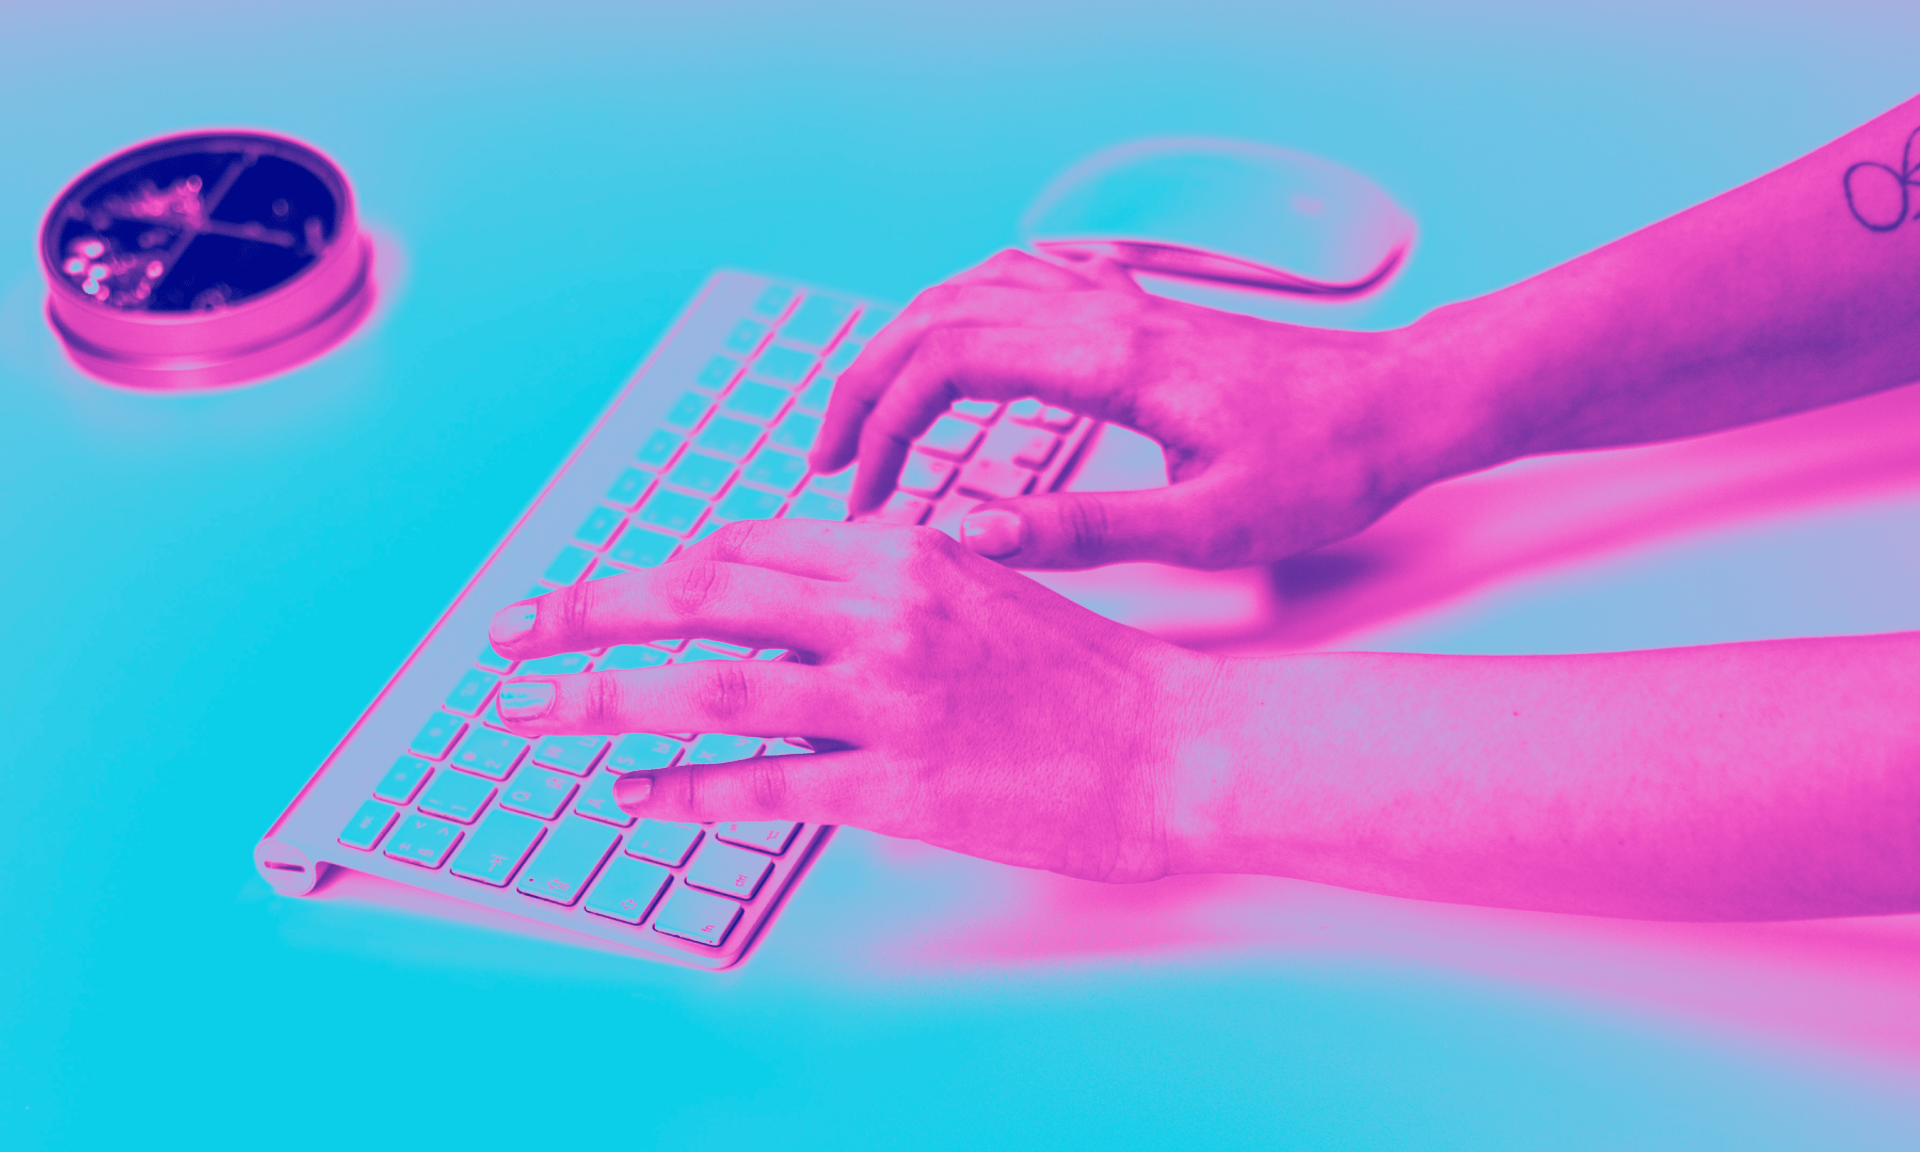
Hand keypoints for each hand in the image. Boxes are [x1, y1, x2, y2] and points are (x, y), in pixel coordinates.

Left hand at [486, 519, 1221, 882]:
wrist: (1172, 744)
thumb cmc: (1082, 669)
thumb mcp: (982, 583)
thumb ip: (881, 578)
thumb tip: (786, 590)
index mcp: (900, 550)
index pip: (745, 546)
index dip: (657, 571)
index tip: (600, 598)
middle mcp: (882, 611)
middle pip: (702, 598)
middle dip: (588, 611)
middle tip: (511, 631)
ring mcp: (887, 698)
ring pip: (711, 689)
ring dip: (603, 697)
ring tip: (528, 713)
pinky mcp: (900, 785)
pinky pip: (767, 786)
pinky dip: (687, 790)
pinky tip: (633, 796)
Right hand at [812, 248, 1478, 569]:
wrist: (1405, 405)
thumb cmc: (1325, 466)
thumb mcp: (1209, 525)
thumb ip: (1084, 529)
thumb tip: (970, 532)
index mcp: (1107, 361)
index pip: (944, 366)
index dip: (880, 428)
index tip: (860, 495)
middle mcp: (1102, 315)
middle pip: (935, 318)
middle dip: (864, 387)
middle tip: (828, 462)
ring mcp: (1120, 305)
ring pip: (970, 293)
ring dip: (903, 347)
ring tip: (868, 412)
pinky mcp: (1141, 314)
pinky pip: (1020, 285)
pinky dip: (961, 313)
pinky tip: (954, 347)